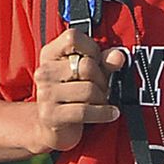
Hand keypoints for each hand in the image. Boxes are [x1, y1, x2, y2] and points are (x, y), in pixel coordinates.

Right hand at [30, 28, 126, 154]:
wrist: (52, 126)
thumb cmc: (73, 94)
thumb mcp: (89, 73)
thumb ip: (104, 61)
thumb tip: (118, 57)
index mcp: (50, 54)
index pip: (72, 37)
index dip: (92, 48)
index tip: (97, 60)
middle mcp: (44, 71)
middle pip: (87, 66)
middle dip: (102, 79)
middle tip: (103, 88)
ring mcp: (45, 93)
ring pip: (89, 89)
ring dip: (102, 97)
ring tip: (101, 101)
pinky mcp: (50, 115)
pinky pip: (85, 111)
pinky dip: (103, 113)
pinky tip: (111, 113)